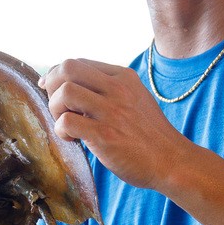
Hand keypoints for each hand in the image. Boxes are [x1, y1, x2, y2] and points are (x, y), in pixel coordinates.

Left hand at [39, 58, 191, 190]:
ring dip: (55, 108)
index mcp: (122, 77)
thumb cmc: (150, 135)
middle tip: (58, 107)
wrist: (173, 161)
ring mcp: (111, 111)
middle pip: (67, 68)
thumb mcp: (135, 98)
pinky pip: (68, 122)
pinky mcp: (105, 135)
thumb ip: (110, 89)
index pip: (78, 63)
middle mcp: (117, 89)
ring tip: (64, 124)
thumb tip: (74, 86)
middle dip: (52, 86)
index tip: (51, 89)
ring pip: (65, 92)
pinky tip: (72, 140)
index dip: (57, 75)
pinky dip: (61, 130)